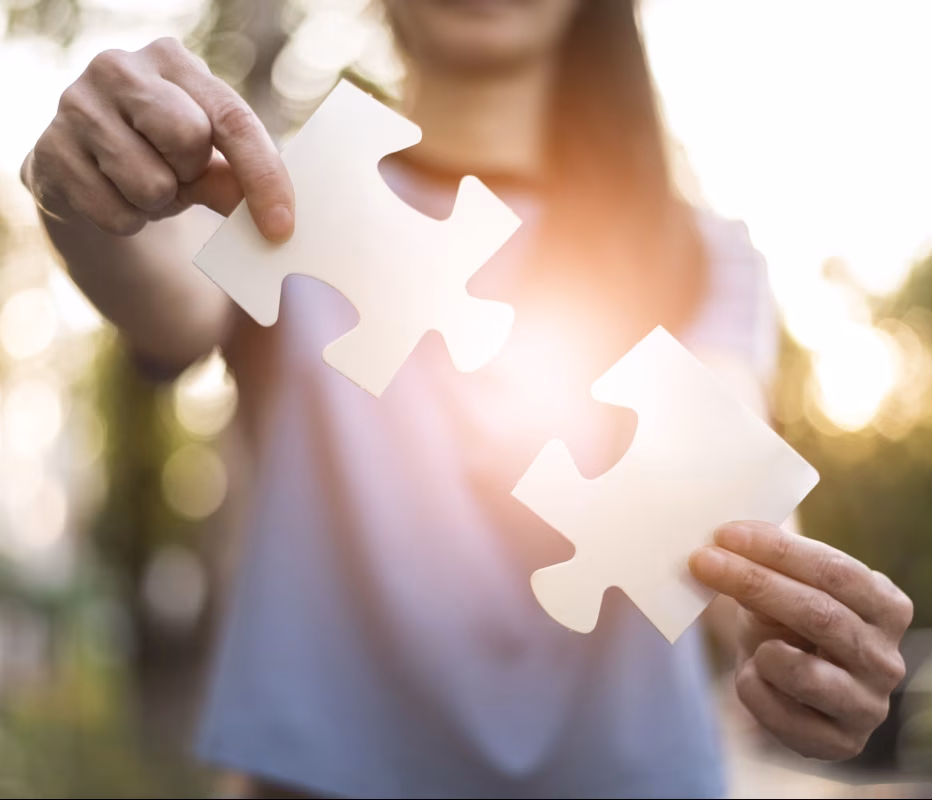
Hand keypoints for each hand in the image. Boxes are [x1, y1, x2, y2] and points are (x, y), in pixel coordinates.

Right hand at [23, 37, 293, 240]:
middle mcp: (119, 68)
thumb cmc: (161, 156)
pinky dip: (128, 221)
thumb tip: (276, 216)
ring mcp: (76, 106)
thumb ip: (239, 178)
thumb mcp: (207, 159)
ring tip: (145, 184)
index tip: (282, 226)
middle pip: (190, 139)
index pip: (232, 118)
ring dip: (159, 203)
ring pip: (152, 185)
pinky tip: (114, 196)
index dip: (263, 176)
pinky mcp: (50, 153)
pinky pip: (117, 216)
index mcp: (173, 60)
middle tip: (179, 173)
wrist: (85, 172)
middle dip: (193, 174)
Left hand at [689, 521, 912, 760]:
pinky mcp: (840, 742)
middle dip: (754, 583)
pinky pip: (783, 715)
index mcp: (885, 606)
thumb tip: (724, 545)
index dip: (778, 550)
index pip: (835, 571)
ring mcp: (868, 705)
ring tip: (752, 643)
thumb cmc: (784, 623)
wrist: (786, 686)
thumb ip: (763, 568)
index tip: (726, 534)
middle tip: (702, 561)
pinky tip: (750, 676)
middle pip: (818, 613)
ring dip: (762, 651)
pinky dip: (754, 689)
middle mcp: (886, 658)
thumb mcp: (779, 590)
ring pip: (805, 672)